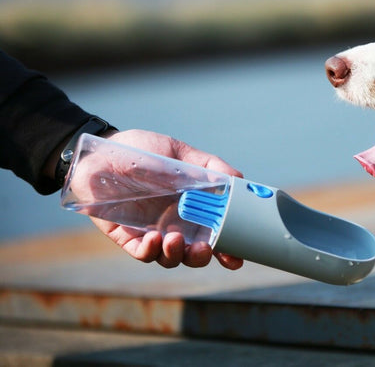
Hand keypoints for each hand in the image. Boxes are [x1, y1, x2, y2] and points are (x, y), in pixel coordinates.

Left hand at [88, 129, 243, 269]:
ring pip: (169, 258)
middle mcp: (174, 224)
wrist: (100, 151)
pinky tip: (154, 238)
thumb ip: (210, 166)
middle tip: (204, 249)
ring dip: (176, 254)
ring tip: (175, 239)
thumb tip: (239, 180)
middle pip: (194, 254)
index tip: (236, 257)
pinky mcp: (126, 236)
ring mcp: (151, 232)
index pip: (213, 234)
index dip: (227, 250)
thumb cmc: (141, 151)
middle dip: (202, 257)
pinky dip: (150, 251)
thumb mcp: (180, 154)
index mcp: (192, 208)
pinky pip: (141, 253)